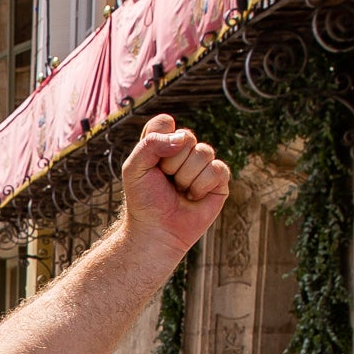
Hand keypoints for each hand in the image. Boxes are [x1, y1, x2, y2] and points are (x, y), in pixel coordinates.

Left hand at [120, 112, 229, 265]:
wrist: (156, 231)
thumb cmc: (143, 200)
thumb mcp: (134, 168)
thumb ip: (151, 143)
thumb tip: (182, 138)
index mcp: (163, 143)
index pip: (165, 122)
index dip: (158, 141)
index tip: (151, 163)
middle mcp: (185, 150)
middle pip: (186, 137)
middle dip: (172, 163)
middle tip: (166, 181)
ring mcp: (203, 164)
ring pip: (204, 152)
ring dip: (186, 177)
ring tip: (179, 191)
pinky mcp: (219, 180)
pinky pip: (217, 169)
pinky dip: (200, 186)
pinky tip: (193, 197)